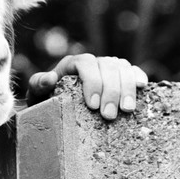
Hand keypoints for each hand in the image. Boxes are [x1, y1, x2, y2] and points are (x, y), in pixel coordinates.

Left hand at [26, 54, 147, 119]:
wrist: (55, 108)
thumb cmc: (45, 100)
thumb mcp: (37, 93)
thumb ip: (39, 84)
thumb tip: (50, 77)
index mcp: (73, 63)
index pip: (85, 64)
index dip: (92, 81)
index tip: (92, 105)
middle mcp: (92, 63)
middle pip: (107, 67)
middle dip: (111, 91)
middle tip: (109, 115)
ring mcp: (107, 69)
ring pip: (122, 68)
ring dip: (127, 87)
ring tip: (127, 110)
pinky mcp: (119, 77)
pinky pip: (132, 70)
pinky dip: (138, 76)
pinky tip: (142, 87)